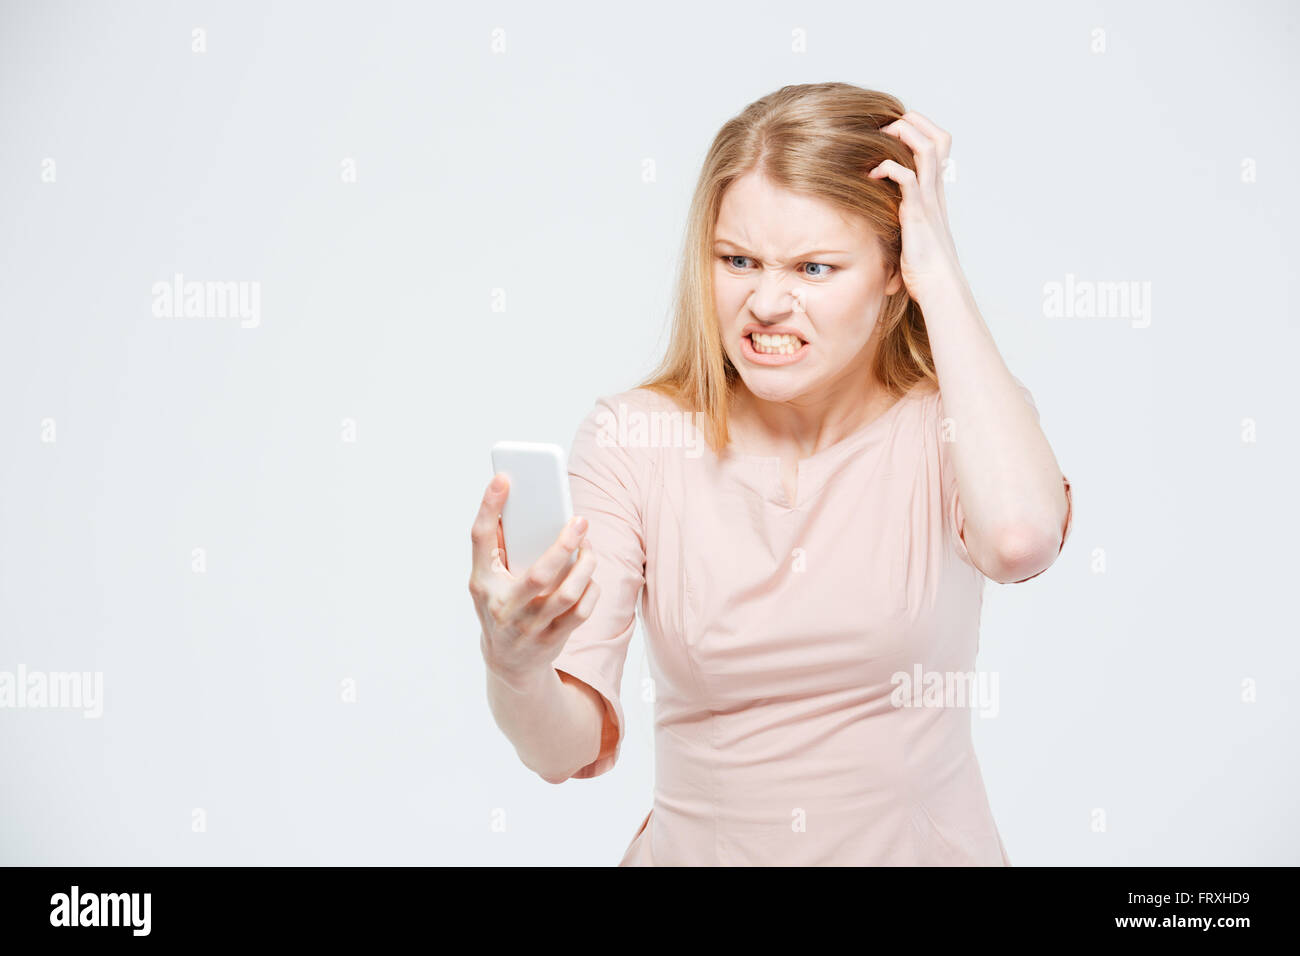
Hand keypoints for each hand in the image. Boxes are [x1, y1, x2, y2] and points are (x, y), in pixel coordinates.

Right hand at [468, 474, 600, 692]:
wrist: (507, 664)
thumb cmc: (499, 607)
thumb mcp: (487, 580)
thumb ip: (497, 547)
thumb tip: (513, 504)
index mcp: (482, 584)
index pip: (480, 540)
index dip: (488, 507)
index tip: (503, 478)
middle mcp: (504, 607)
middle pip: (540, 575)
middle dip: (564, 545)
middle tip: (580, 521)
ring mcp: (530, 627)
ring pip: (568, 595)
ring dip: (586, 566)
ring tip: (590, 547)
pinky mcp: (552, 640)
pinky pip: (581, 611)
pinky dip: (591, 590)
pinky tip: (590, 576)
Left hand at [868, 110, 964, 303]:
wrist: (938, 285)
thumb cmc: (924, 265)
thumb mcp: (914, 231)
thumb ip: (905, 214)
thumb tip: (884, 210)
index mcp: (936, 191)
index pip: (939, 144)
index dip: (921, 128)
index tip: (894, 128)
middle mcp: (936, 190)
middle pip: (937, 138)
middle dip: (913, 123)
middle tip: (885, 126)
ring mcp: (928, 200)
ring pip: (925, 149)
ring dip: (902, 136)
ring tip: (880, 140)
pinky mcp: (917, 213)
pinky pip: (907, 178)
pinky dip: (889, 168)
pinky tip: (872, 175)